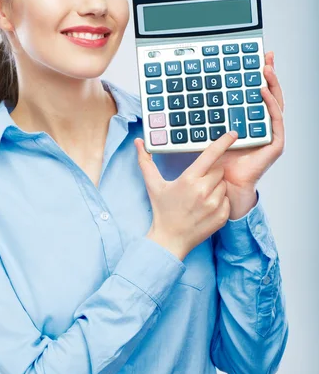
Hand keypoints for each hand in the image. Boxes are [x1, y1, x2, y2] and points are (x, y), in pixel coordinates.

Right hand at [135, 131, 237, 259]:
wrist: (170, 239)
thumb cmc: (162, 211)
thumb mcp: (153, 185)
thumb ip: (146, 162)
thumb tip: (139, 142)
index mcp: (189, 180)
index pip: (210, 155)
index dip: (223, 142)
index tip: (233, 134)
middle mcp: (203, 191)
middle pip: (219, 170)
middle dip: (211, 173)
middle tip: (197, 184)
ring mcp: (214, 205)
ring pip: (224, 185)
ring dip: (216, 187)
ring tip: (200, 198)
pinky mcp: (222, 216)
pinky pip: (228, 200)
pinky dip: (220, 201)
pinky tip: (206, 207)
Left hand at [214, 51, 284, 196]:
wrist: (222, 186)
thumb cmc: (217, 164)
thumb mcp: (211, 133)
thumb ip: (210, 117)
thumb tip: (194, 97)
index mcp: (250, 123)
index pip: (257, 96)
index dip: (258, 77)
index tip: (256, 58)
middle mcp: (262, 127)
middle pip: (270, 95)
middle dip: (269, 74)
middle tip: (266, 56)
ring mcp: (271, 135)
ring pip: (276, 104)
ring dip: (272, 85)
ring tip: (266, 69)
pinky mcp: (275, 145)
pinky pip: (275, 122)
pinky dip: (270, 106)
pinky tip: (264, 93)